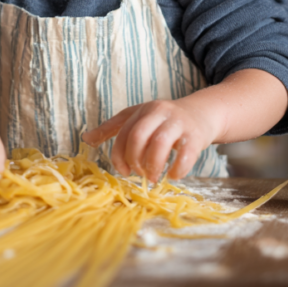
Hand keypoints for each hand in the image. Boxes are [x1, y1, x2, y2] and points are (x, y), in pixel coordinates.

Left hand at [81, 98, 220, 179]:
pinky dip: (178, 169)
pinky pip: (186, 154)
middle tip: (139, 173)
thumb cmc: (164, 120)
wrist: (201, 113)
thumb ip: (113, 128)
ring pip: (159, 143)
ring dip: (152, 165)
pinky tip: (173, 175)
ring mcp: (178, 123)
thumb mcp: (137, 118)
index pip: (123, 133)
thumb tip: (86, 139)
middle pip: (138, 136)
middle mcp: (158, 112)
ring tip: (153, 176)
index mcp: (142, 110)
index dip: (119, 155)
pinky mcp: (195, 135)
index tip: (123, 171)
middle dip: (134, 159)